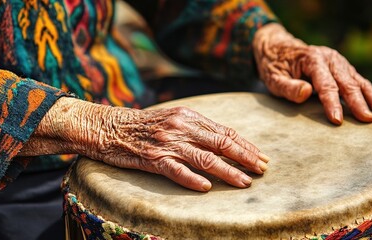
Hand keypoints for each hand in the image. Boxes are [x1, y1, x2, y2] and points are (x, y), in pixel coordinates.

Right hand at [22, 98, 269, 191]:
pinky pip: (176, 170)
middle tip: (263, 170)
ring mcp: (167, 143)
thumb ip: (195, 128)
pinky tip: (206, 187)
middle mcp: (181, 127)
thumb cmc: (142, 125)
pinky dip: (192, 179)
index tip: (262, 156)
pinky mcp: (152, 158)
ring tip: (244, 183)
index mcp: (188, 116)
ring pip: (205, 158)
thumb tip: (223, 141)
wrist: (108, 127)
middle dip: (246, 157)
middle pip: (221, 143)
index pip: (224, 131)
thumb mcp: (171, 118)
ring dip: (228, 172)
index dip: (246, 145)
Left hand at [252, 23, 371, 124]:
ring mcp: (340, 63)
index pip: (326, 84)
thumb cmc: (274, 66)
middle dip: (358, 103)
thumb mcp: (273, 77)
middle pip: (347, 83)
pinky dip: (371, 96)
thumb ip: (288, 86)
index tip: (337, 120)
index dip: (332, 103)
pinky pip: (360, 83)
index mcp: (313, 59)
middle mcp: (331, 58)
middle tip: (368, 121)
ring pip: (359, 82)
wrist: (278, 48)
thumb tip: (307, 92)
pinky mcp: (344, 69)